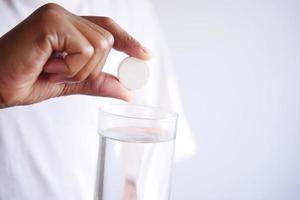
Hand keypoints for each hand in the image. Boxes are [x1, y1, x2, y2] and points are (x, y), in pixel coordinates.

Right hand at [0, 3, 150, 107]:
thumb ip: (97, 83)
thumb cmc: (25, 80)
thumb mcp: (70, 83)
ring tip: (52, 70)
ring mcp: (58, 15)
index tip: (145, 55)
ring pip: (100, 45)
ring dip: (80, 70)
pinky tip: (49, 67)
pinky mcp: (51, 21)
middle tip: (61, 73)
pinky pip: (84, 49)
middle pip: (108, 41)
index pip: (108, 28)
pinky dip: (71, 67)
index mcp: (69, 28)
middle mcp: (64, 16)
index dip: (129, 41)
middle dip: (91, 68)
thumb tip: (126, 91)